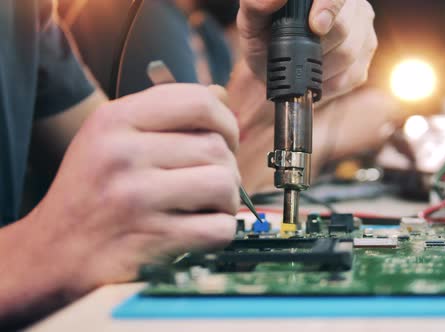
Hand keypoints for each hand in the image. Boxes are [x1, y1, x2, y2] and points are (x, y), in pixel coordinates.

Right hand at [16, 84, 239, 295]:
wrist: (52, 252)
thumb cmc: (91, 191)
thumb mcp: (110, 137)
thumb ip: (164, 113)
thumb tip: (221, 96)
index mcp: (114, 120)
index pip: (198, 101)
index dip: (225, 121)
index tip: (225, 139)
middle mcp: (122, 154)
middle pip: (216, 146)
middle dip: (228, 166)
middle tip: (212, 180)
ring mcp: (135, 198)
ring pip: (223, 184)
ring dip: (228, 198)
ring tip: (209, 204)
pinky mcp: (150, 240)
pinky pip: (218, 228)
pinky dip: (221, 230)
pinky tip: (201, 229)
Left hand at [237, 0, 376, 102]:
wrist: (276, 66)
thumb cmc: (265, 37)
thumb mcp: (251, 21)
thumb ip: (256, 4)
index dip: (330, 7)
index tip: (315, 27)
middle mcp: (352, 5)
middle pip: (345, 27)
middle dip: (316, 47)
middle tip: (294, 55)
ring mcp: (364, 29)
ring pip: (349, 53)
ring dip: (319, 67)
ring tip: (302, 66)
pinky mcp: (367, 56)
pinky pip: (352, 74)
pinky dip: (328, 82)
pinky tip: (315, 75)